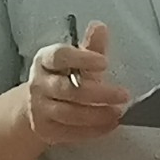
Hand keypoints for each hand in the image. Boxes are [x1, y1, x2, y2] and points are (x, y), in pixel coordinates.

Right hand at [23, 21, 128, 145]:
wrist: (36, 106)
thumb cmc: (61, 78)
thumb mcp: (74, 60)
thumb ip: (90, 47)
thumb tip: (100, 27)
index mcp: (45, 60)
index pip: (59, 56)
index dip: (82, 58)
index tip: (104, 62)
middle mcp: (39, 84)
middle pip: (67, 89)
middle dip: (98, 93)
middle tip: (123, 94)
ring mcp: (39, 109)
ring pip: (69, 114)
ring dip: (97, 115)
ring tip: (117, 112)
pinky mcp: (46, 130)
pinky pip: (71, 132)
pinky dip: (93, 131)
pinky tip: (109, 126)